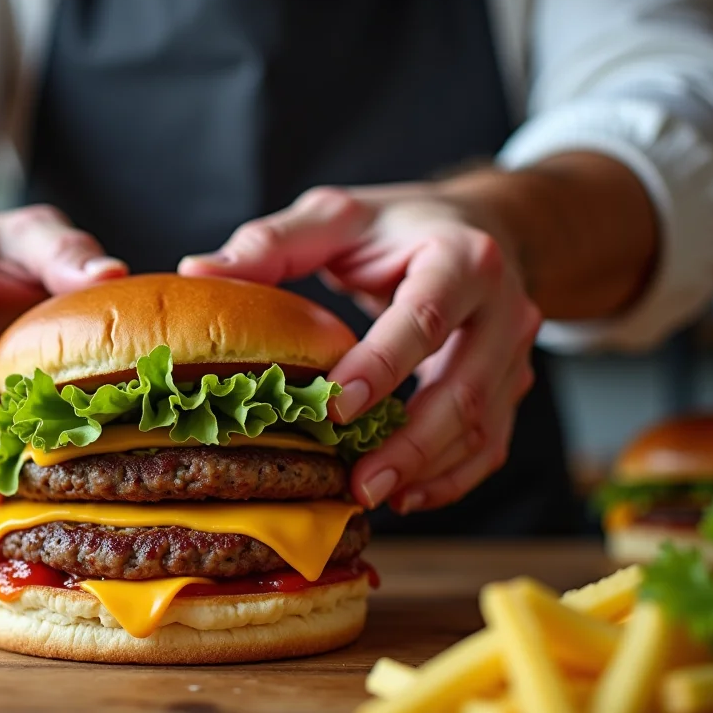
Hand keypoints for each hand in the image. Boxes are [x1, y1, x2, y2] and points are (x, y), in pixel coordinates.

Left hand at [179, 185, 540, 513]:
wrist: (483, 228)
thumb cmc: (397, 227)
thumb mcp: (337, 217)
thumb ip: (271, 243)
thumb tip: (197, 273)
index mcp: (461, 257)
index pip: (424, 319)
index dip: (382, 367)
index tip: (333, 410)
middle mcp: (503, 307)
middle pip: (466, 387)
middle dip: (412, 444)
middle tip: (358, 485)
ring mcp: (515, 353)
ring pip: (483, 426)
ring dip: (429, 471)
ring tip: (370, 496)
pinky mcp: (512, 386)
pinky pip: (490, 443)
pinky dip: (451, 478)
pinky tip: (406, 496)